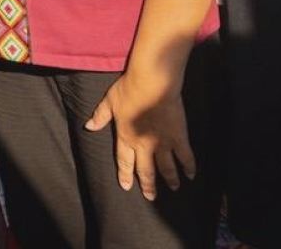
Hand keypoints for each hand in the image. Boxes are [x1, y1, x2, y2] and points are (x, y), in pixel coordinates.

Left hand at [85, 71, 195, 199]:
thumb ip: (100, 116)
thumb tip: (88, 127)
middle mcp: (144, 144)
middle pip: (146, 170)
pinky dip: (189, 166)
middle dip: (148, 185)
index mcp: (125, 136)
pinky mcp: (178, 137)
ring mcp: (162, 142)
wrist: (152, 84)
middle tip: (150, 197)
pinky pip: (185, 156)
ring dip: (170, 179)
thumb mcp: (109, 102)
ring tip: (173, 188)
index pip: (124, 161)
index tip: (126, 186)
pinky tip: (191, 175)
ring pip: (166, 167)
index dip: (125, 174)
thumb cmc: (129, 89)